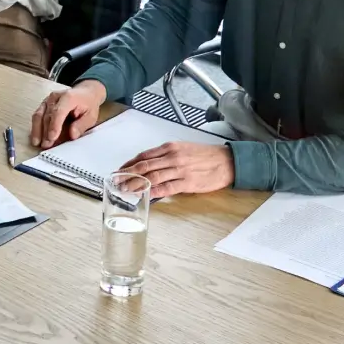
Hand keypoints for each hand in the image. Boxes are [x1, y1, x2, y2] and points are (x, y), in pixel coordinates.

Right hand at [30, 78, 105, 146]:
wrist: (85, 92)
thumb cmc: (88, 104)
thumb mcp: (91, 115)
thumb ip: (81, 125)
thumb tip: (72, 135)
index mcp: (68, 97)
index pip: (58, 112)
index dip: (54, 125)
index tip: (52, 138)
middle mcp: (55, 97)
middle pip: (47, 115)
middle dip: (45, 131)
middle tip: (46, 145)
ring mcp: (47, 100)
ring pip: (39, 115)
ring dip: (37, 130)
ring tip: (37, 143)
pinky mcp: (43, 105)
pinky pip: (37, 116)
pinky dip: (36, 127)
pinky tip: (36, 137)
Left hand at [120, 141, 234, 197]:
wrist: (226, 161)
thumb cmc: (205, 155)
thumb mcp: (182, 149)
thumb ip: (165, 156)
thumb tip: (149, 164)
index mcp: (169, 148)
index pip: (143, 156)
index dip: (129, 164)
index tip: (119, 171)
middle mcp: (172, 157)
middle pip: (144, 166)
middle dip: (128, 175)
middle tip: (117, 182)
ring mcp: (179, 170)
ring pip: (152, 177)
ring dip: (137, 184)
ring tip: (126, 190)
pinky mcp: (187, 183)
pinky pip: (167, 188)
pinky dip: (154, 191)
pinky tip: (145, 195)